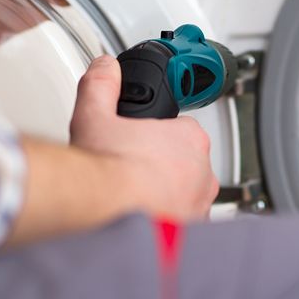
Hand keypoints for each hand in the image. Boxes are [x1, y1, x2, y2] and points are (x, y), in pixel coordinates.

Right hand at [71, 56, 216, 219]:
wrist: (105, 214)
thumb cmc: (105, 169)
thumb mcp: (94, 114)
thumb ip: (101, 84)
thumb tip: (104, 68)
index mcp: (189, 139)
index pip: (182, 131)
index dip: (158, 137)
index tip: (140, 145)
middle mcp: (203, 172)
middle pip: (187, 163)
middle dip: (165, 165)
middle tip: (135, 169)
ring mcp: (200, 203)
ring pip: (187, 193)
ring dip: (168, 193)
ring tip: (138, 194)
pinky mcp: (191, 230)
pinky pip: (182, 220)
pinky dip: (167, 218)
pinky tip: (144, 214)